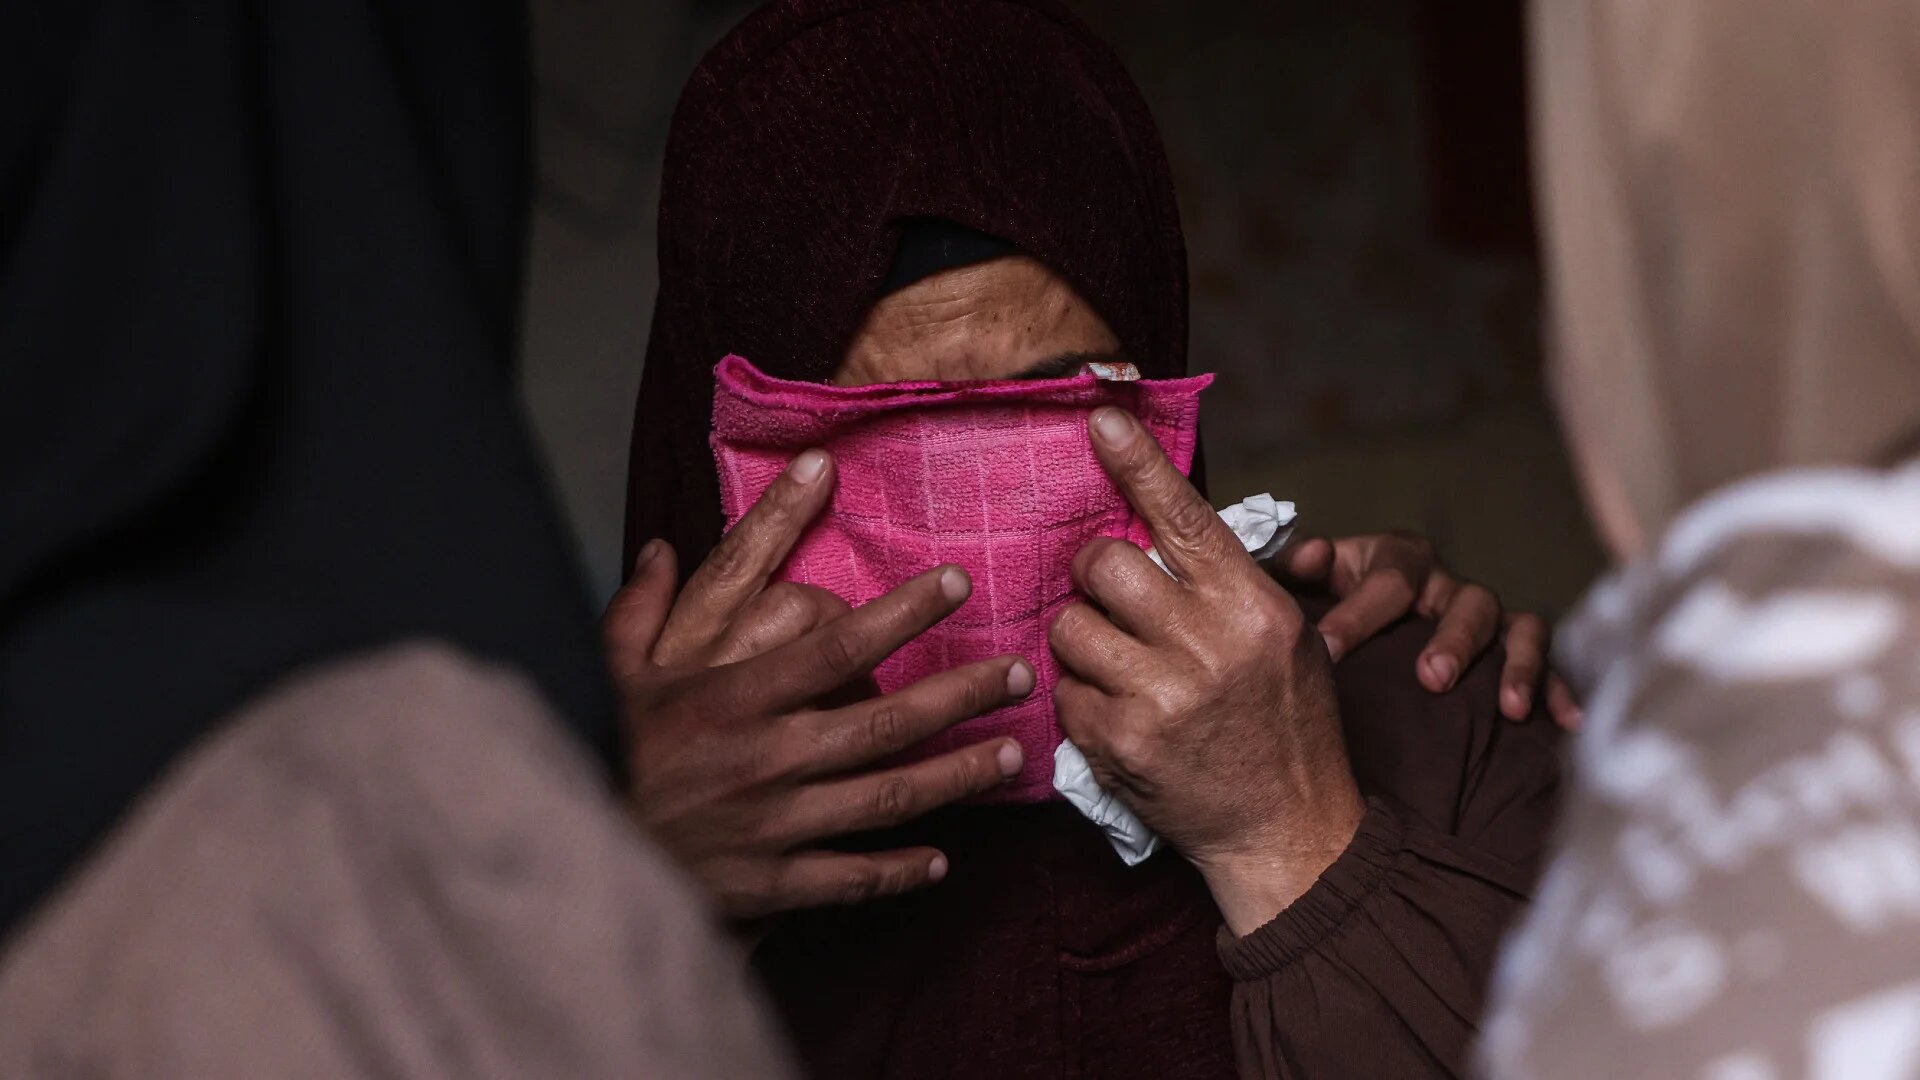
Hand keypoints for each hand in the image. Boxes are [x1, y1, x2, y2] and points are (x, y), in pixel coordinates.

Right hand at [603, 451, 1033, 919]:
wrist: (564, 859)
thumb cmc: (590, 753)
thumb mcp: (604, 672)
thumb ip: (637, 609)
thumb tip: (656, 547)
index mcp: (731, 696)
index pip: (838, 643)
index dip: (905, 610)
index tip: (956, 581)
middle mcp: (766, 758)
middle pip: (887, 722)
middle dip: (961, 696)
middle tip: (1016, 675)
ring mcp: (774, 825)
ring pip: (887, 798)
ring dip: (956, 777)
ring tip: (1008, 758)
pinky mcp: (770, 883)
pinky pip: (851, 877)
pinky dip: (900, 870)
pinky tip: (941, 860)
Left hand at [1049, 407, 1364, 934]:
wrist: (1290, 829)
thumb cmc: (1285, 724)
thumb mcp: (1282, 637)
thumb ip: (1222, 583)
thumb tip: (1154, 524)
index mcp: (1253, 607)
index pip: (1185, 515)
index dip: (1136, 462)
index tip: (1097, 417)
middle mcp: (1208, 645)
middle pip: (1104, 564)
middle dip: (1096, 575)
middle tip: (1112, 599)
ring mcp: (1161, 698)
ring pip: (1071, 627)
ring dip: (1083, 639)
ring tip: (1119, 664)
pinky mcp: (1121, 745)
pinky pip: (1063, 693)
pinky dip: (1081, 699)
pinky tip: (1119, 715)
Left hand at [1279, 533, 1581, 729]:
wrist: (1352, 630)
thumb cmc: (1327, 603)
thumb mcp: (1306, 584)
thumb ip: (1295, 569)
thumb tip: (1311, 555)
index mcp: (1395, 561)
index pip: (1388, 579)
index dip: (1359, 614)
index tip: (1330, 651)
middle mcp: (1445, 586)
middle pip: (1465, 600)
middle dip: (1453, 640)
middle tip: (1431, 679)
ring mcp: (1483, 617)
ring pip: (1515, 626)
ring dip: (1514, 664)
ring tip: (1507, 708)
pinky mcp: (1510, 650)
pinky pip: (1547, 663)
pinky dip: (1558, 689)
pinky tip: (1565, 724)